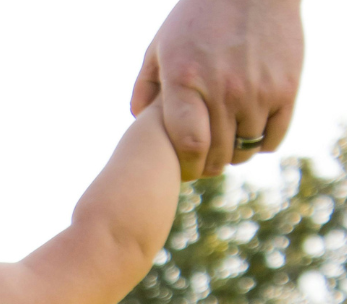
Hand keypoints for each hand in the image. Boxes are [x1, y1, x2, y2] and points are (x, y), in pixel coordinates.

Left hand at [130, 0, 302, 179]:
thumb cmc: (199, 16)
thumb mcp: (162, 44)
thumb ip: (146, 84)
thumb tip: (138, 119)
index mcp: (185, 81)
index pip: (188, 144)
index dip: (188, 165)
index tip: (186, 167)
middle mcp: (222, 89)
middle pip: (215, 153)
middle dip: (207, 167)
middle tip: (205, 165)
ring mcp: (257, 89)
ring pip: (243, 149)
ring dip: (234, 156)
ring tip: (226, 149)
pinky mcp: (286, 87)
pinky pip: (273, 136)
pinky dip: (261, 145)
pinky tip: (251, 137)